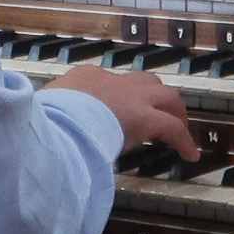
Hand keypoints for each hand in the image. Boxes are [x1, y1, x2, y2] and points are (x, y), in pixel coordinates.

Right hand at [43, 66, 195, 159]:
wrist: (59, 117)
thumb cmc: (44, 116)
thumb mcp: (44, 109)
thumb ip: (52, 114)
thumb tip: (45, 127)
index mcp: (85, 78)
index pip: (108, 83)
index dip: (118, 98)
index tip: (119, 112)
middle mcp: (112, 81)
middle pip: (143, 82)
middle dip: (154, 96)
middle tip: (160, 113)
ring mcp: (131, 97)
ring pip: (165, 96)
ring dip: (173, 111)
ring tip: (180, 128)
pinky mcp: (146, 118)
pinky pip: (173, 129)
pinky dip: (183, 140)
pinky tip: (189, 154)